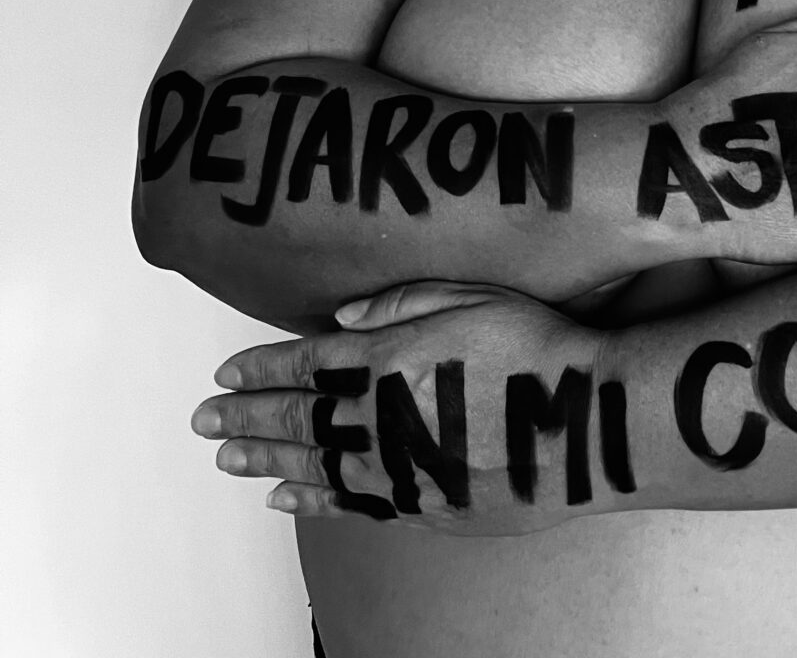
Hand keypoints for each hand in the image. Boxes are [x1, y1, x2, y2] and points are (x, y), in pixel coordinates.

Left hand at [190, 281, 610, 534]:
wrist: (588, 421)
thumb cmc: (539, 348)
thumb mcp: (473, 296)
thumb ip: (400, 305)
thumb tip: (338, 320)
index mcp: (390, 356)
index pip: (306, 362)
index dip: (261, 367)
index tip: (225, 372)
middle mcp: (381, 415)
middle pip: (296, 416)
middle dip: (245, 416)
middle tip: (202, 421)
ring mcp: (398, 466)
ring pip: (312, 462)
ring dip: (264, 459)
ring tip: (225, 459)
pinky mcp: (422, 505)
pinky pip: (348, 502)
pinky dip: (309, 500)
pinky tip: (282, 499)